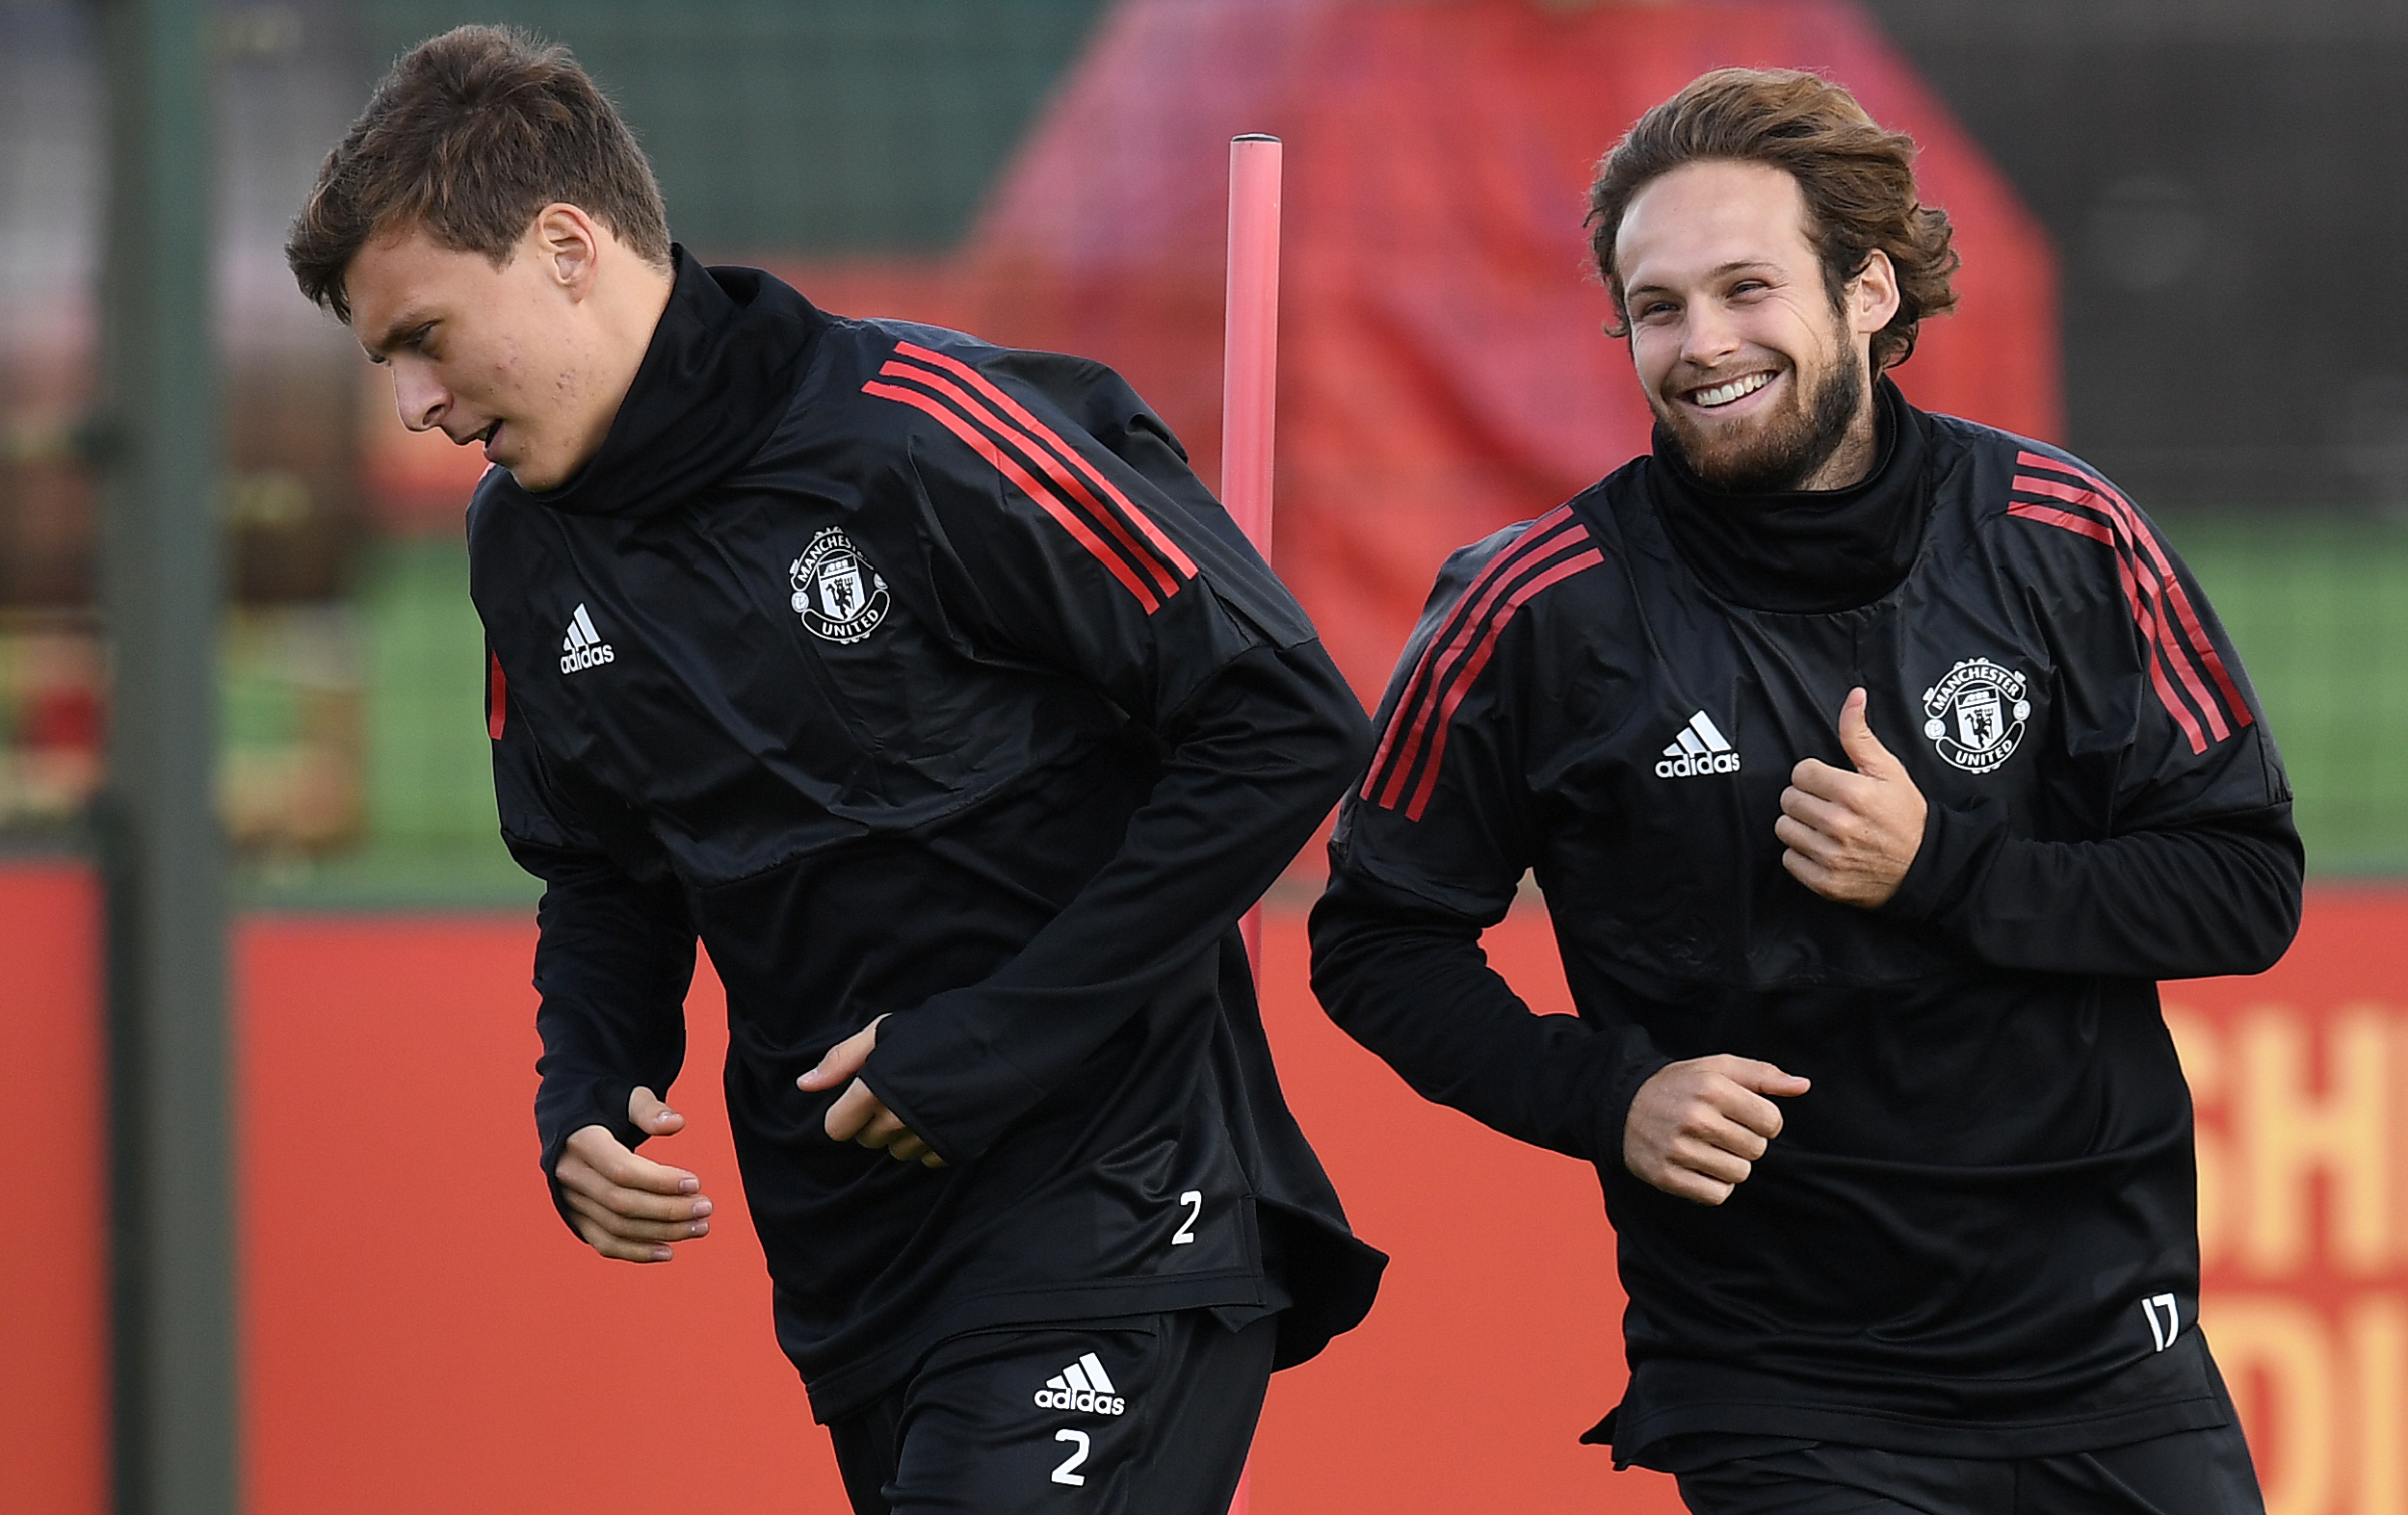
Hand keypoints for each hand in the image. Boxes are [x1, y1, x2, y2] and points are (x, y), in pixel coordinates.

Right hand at [554, 1086, 713, 1262]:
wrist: (570, 1123)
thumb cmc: (605, 1104)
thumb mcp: (625, 1095)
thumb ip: (649, 1109)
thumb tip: (677, 1123)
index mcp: (581, 1141)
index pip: (621, 1170)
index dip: (660, 1181)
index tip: (696, 1183)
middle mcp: (570, 1174)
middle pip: (622, 1203)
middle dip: (669, 1210)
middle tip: (707, 1208)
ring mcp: (570, 1200)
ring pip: (616, 1227)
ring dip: (661, 1233)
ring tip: (700, 1227)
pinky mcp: (576, 1218)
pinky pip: (604, 1242)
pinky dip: (635, 1252)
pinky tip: (669, 1252)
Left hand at [799, 1016, 946, 1167]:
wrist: (1008, 1038)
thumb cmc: (942, 1027)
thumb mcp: (886, 1030)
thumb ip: (842, 1059)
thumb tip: (804, 1085)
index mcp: (874, 1090)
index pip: (837, 1128)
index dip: (846, 1113)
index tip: (862, 1099)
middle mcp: (896, 1120)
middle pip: (867, 1140)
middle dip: (876, 1120)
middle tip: (899, 1091)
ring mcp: (926, 1138)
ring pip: (897, 1152)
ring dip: (903, 1134)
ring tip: (925, 1101)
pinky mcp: (954, 1149)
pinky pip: (928, 1159)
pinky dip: (931, 1143)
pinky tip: (945, 1115)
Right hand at [1624, 1055, 1810, 1204]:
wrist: (1622, 1107)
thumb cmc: (1680, 1087)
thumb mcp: (1717, 1068)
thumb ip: (1763, 1075)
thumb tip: (1803, 1086)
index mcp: (1712, 1087)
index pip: (1771, 1121)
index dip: (1763, 1121)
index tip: (1743, 1116)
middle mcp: (1695, 1117)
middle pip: (1757, 1150)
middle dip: (1746, 1143)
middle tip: (1721, 1132)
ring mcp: (1678, 1149)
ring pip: (1739, 1174)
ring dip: (1730, 1165)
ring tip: (1709, 1149)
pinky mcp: (1666, 1176)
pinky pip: (1716, 1195)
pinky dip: (1714, 1185)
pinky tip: (1699, 1167)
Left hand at [1776, 687, 1927, 906]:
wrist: (1925, 868)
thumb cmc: (1905, 815)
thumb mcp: (1889, 770)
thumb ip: (1860, 735)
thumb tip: (1854, 695)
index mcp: (1852, 792)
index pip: (1800, 772)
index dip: (1814, 776)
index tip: (1829, 784)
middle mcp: (1838, 824)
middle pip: (1788, 799)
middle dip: (1805, 799)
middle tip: (1827, 805)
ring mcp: (1830, 856)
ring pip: (1784, 828)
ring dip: (1799, 826)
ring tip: (1824, 827)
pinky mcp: (1825, 882)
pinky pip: (1789, 860)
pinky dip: (1801, 855)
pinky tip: (1823, 849)